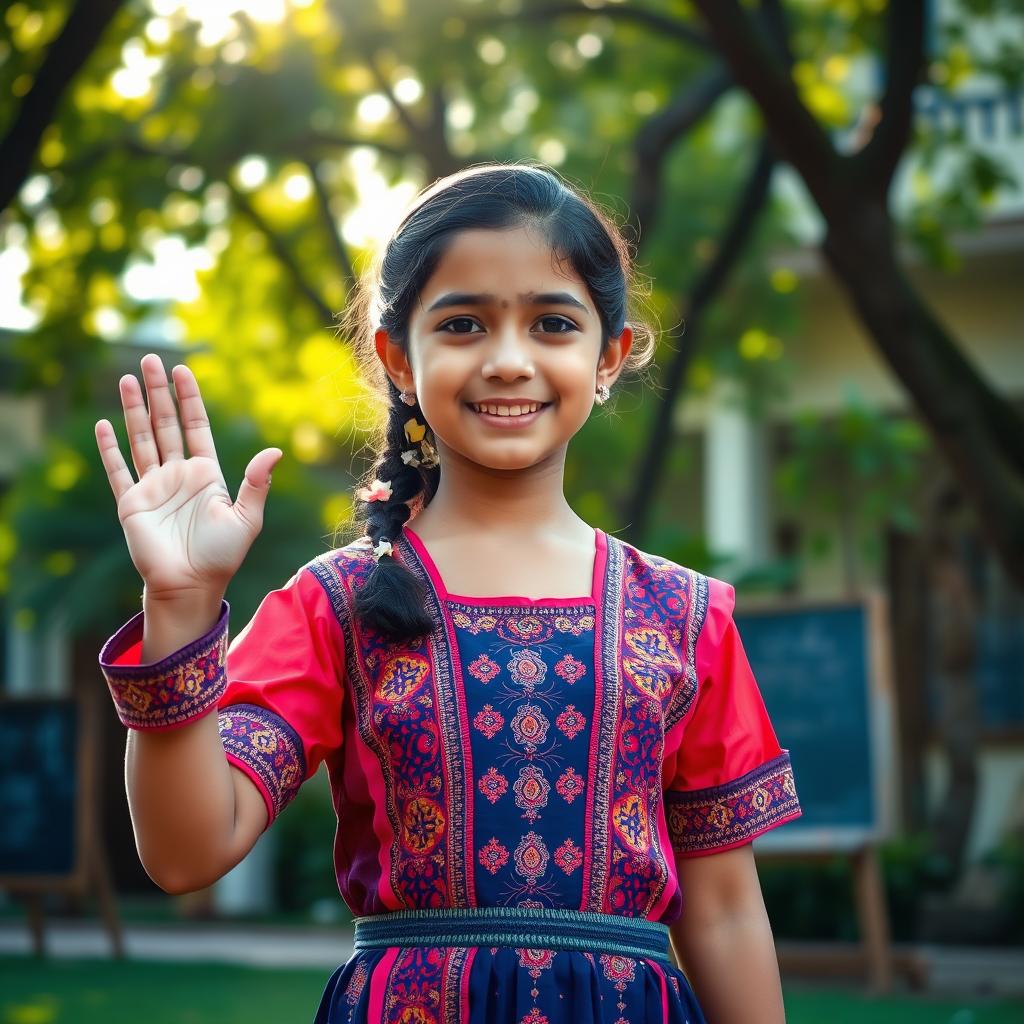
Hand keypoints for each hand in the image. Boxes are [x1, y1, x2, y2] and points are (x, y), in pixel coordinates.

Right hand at [95, 353, 281, 601]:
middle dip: (158, 393)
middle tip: (150, 359)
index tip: (183, 371)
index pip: (196, 427)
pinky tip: (104, 424)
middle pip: (165, 424)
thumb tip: (275, 451)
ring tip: (127, 378)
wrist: (190, 586)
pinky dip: (109, 448)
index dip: (189, 399)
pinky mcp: (130, 502)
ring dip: (133, 409)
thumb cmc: (222, 556)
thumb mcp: (247, 518)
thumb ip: (256, 483)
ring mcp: (153, 487)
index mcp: (206, 474)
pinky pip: (118, 469)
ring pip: (141, 438)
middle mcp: (178, 475)